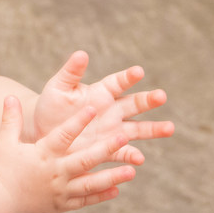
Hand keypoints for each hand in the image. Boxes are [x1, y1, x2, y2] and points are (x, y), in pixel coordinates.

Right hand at [0, 96, 136, 212]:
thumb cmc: (0, 169)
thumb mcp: (4, 142)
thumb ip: (10, 120)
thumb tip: (10, 96)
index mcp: (43, 154)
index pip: (63, 135)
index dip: (78, 121)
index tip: (93, 108)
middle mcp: (55, 172)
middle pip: (85, 159)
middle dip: (106, 148)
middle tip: (124, 136)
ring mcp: (60, 190)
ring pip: (91, 183)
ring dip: (112, 176)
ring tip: (131, 170)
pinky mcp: (62, 204)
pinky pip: (85, 200)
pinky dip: (101, 195)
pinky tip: (117, 189)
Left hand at [33, 51, 173, 164]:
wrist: (43, 133)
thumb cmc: (50, 106)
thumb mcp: (58, 88)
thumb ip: (71, 72)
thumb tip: (81, 53)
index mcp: (100, 93)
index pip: (118, 83)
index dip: (128, 77)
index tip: (139, 71)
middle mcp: (111, 111)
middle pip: (134, 104)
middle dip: (148, 100)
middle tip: (161, 96)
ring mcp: (112, 131)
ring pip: (138, 129)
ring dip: (154, 129)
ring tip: (170, 128)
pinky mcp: (108, 150)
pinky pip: (123, 152)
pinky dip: (131, 155)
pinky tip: (139, 159)